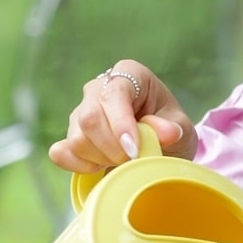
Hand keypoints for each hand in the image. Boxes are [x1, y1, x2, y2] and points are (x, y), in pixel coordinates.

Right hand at [48, 60, 197, 174]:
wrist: (160, 145)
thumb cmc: (170, 129)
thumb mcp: (182, 127)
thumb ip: (174, 128)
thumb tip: (168, 132)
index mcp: (128, 75)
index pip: (113, 96)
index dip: (121, 126)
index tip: (135, 152)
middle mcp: (99, 88)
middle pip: (89, 118)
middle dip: (112, 148)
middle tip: (134, 161)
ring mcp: (81, 111)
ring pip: (77, 139)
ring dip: (101, 159)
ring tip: (123, 162)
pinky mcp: (70, 135)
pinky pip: (61, 152)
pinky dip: (79, 166)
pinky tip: (100, 168)